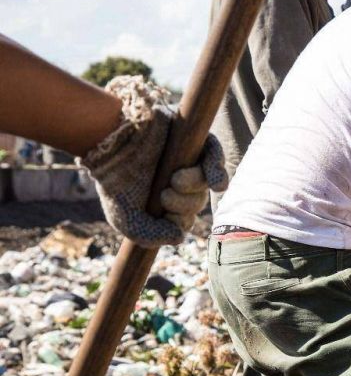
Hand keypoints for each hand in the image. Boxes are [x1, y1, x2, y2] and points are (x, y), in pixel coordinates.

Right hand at [81, 76, 228, 247]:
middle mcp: (176, 181)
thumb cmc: (114, 181)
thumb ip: (152, 235)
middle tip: (165, 196)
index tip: (166, 214)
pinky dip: (217, 171)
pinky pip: (214, 155)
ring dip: (196, 187)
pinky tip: (217, 185)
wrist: (107, 144)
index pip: (185, 218)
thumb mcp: (128, 220)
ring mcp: (186, 160)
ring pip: (205, 182)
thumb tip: (180, 237)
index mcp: (162, 201)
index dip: (181, 220)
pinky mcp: (191, 138)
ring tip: (176, 181)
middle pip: (196, 201)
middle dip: (185, 204)